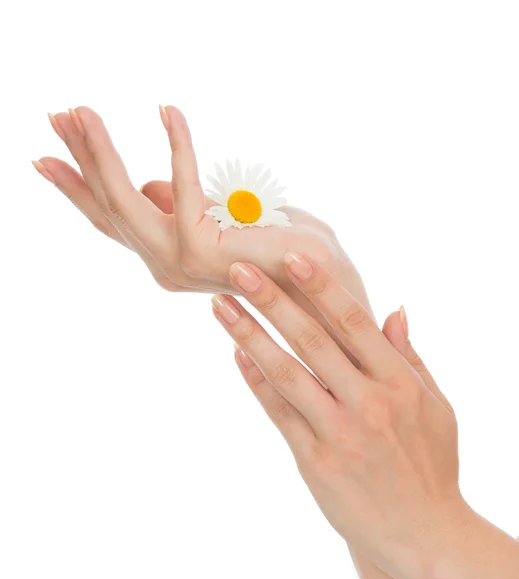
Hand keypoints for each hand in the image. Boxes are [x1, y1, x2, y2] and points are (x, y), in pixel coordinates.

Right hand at [33, 107, 369, 317]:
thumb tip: (149, 182)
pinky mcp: (198, 251)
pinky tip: (167, 108)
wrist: (322, 284)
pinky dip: (176, 144)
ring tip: (78, 111)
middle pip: (109, 207)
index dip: (79, 186)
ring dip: (100, 151)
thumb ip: (179, 204)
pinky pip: (180, 185)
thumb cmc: (280, 247)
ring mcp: (178, 263)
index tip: (49, 155)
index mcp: (168, 258)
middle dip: (79, 160)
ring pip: (125, 199)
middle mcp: (165, 266)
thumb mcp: (219, 216)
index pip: (113, 218)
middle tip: (55, 117)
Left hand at [210, 253, 471, 578]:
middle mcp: (368, 403)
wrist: (424, 534)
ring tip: (220, 306)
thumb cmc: (432, 463)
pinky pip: (278, 412)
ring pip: (286, 372)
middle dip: (271, 300)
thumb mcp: (436, 405)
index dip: (321, 287)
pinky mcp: (315, 460)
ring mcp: (339, 433)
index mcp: (399, 382)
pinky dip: (255, 381)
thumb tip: (395, 308)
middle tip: (237, 268)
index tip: (291, 257)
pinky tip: (236, 354)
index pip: (353, 322)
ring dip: (249, 335)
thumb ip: (410, 354)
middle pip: (311, 339)